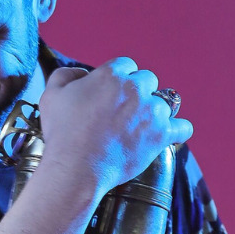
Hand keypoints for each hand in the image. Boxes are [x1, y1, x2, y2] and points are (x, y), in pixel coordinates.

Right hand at [38, 59, 193, 198]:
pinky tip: (173, 133)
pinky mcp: (161, 135)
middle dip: (139, 92)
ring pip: (164, 103)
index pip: (126, 65)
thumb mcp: (51, 95)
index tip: (114, 93)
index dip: (120, 78)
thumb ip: (66, 75)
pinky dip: (179, 130)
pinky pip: (182, 127)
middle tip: (127, 110)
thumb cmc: (62, 132)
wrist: (76, 168)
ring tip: (142, 126)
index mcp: (112, 75)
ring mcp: (152, 112)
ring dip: (155, 112)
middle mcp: (136, 88)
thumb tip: (81, 73)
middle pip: (148, 80)